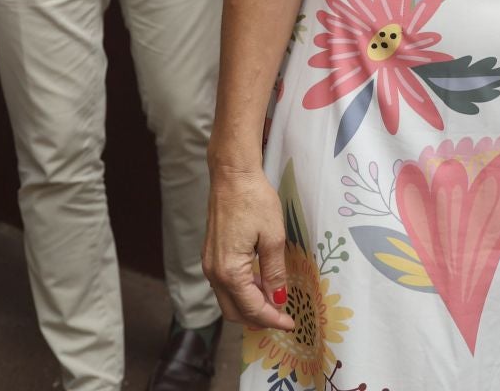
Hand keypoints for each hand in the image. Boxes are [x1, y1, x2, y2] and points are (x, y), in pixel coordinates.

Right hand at [204, 164, 292, 330]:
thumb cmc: (254, 201)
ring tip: (274, 304)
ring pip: (228, 300)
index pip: (251, 308)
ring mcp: (209, 264)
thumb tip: (278, 300)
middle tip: (282, 319)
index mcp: (229, 271)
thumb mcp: (273, 237)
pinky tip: (260, 285)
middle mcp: (214, 272)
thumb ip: (274, 272)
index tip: (290, 324)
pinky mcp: (211, 255)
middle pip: (234, 311)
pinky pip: (225, 285)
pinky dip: (242, 292)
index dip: (272, 320)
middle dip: (258, 319)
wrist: (232, 175)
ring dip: (249, 307)